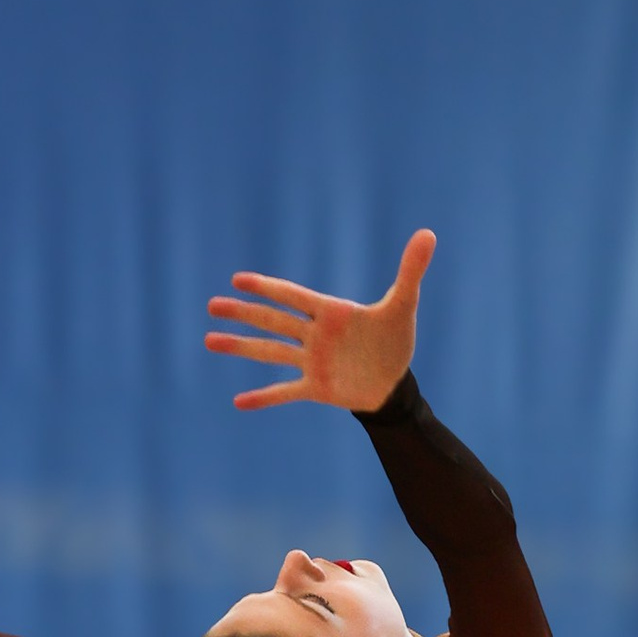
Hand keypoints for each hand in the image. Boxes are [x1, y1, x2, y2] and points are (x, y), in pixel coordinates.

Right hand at [204, 228, 435, 413]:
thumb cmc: (394, 340)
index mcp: (330, 313)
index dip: (268, 288)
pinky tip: (238, 402)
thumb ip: (410, 271)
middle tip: (212, 305)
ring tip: (209, 340)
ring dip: (241, 346)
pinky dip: (263, 398)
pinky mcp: (315, 387)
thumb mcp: (403, 305)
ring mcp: (311, 361)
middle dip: (243, 313)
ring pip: (270, 352)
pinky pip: (285, 392)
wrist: (394, 382)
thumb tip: (428, 234)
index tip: (239, 280)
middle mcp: (314, 335)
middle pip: (273, 321)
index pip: (294, 297)